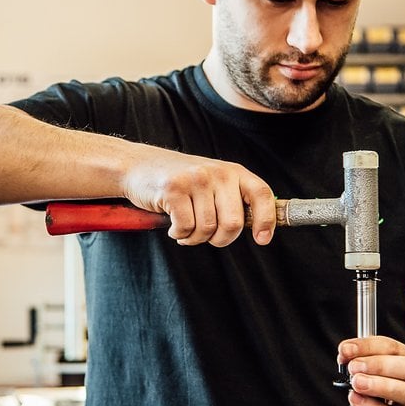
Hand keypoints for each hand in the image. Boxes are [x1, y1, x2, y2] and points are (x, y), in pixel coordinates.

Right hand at [120, 151, 277, 246]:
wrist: (138, 166)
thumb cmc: (179, 182)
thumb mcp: (212, 183)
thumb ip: (233, 200)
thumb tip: (260, 230)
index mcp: (233, 172)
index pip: (261, 194)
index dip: (266, 220)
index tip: (262, 239)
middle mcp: (218, 173)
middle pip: (233, 223)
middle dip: (220, 239)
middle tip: (207, 236)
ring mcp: (195, 180)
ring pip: (207, 229)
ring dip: (195, 238)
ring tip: (186, 229)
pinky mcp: (173, 190)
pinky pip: (186, 227)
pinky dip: (179, 234)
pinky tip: (173, 225)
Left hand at [337, 336, 404, 405]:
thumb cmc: (396, 396)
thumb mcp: (385, 375)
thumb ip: (365, 363)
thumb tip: (344, 356)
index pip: (392, 347)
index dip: (367, 346)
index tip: (345, 349)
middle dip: (378, 364)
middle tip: (353, 367)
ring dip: (378, 385)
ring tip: (356, 382)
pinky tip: (356, 399)